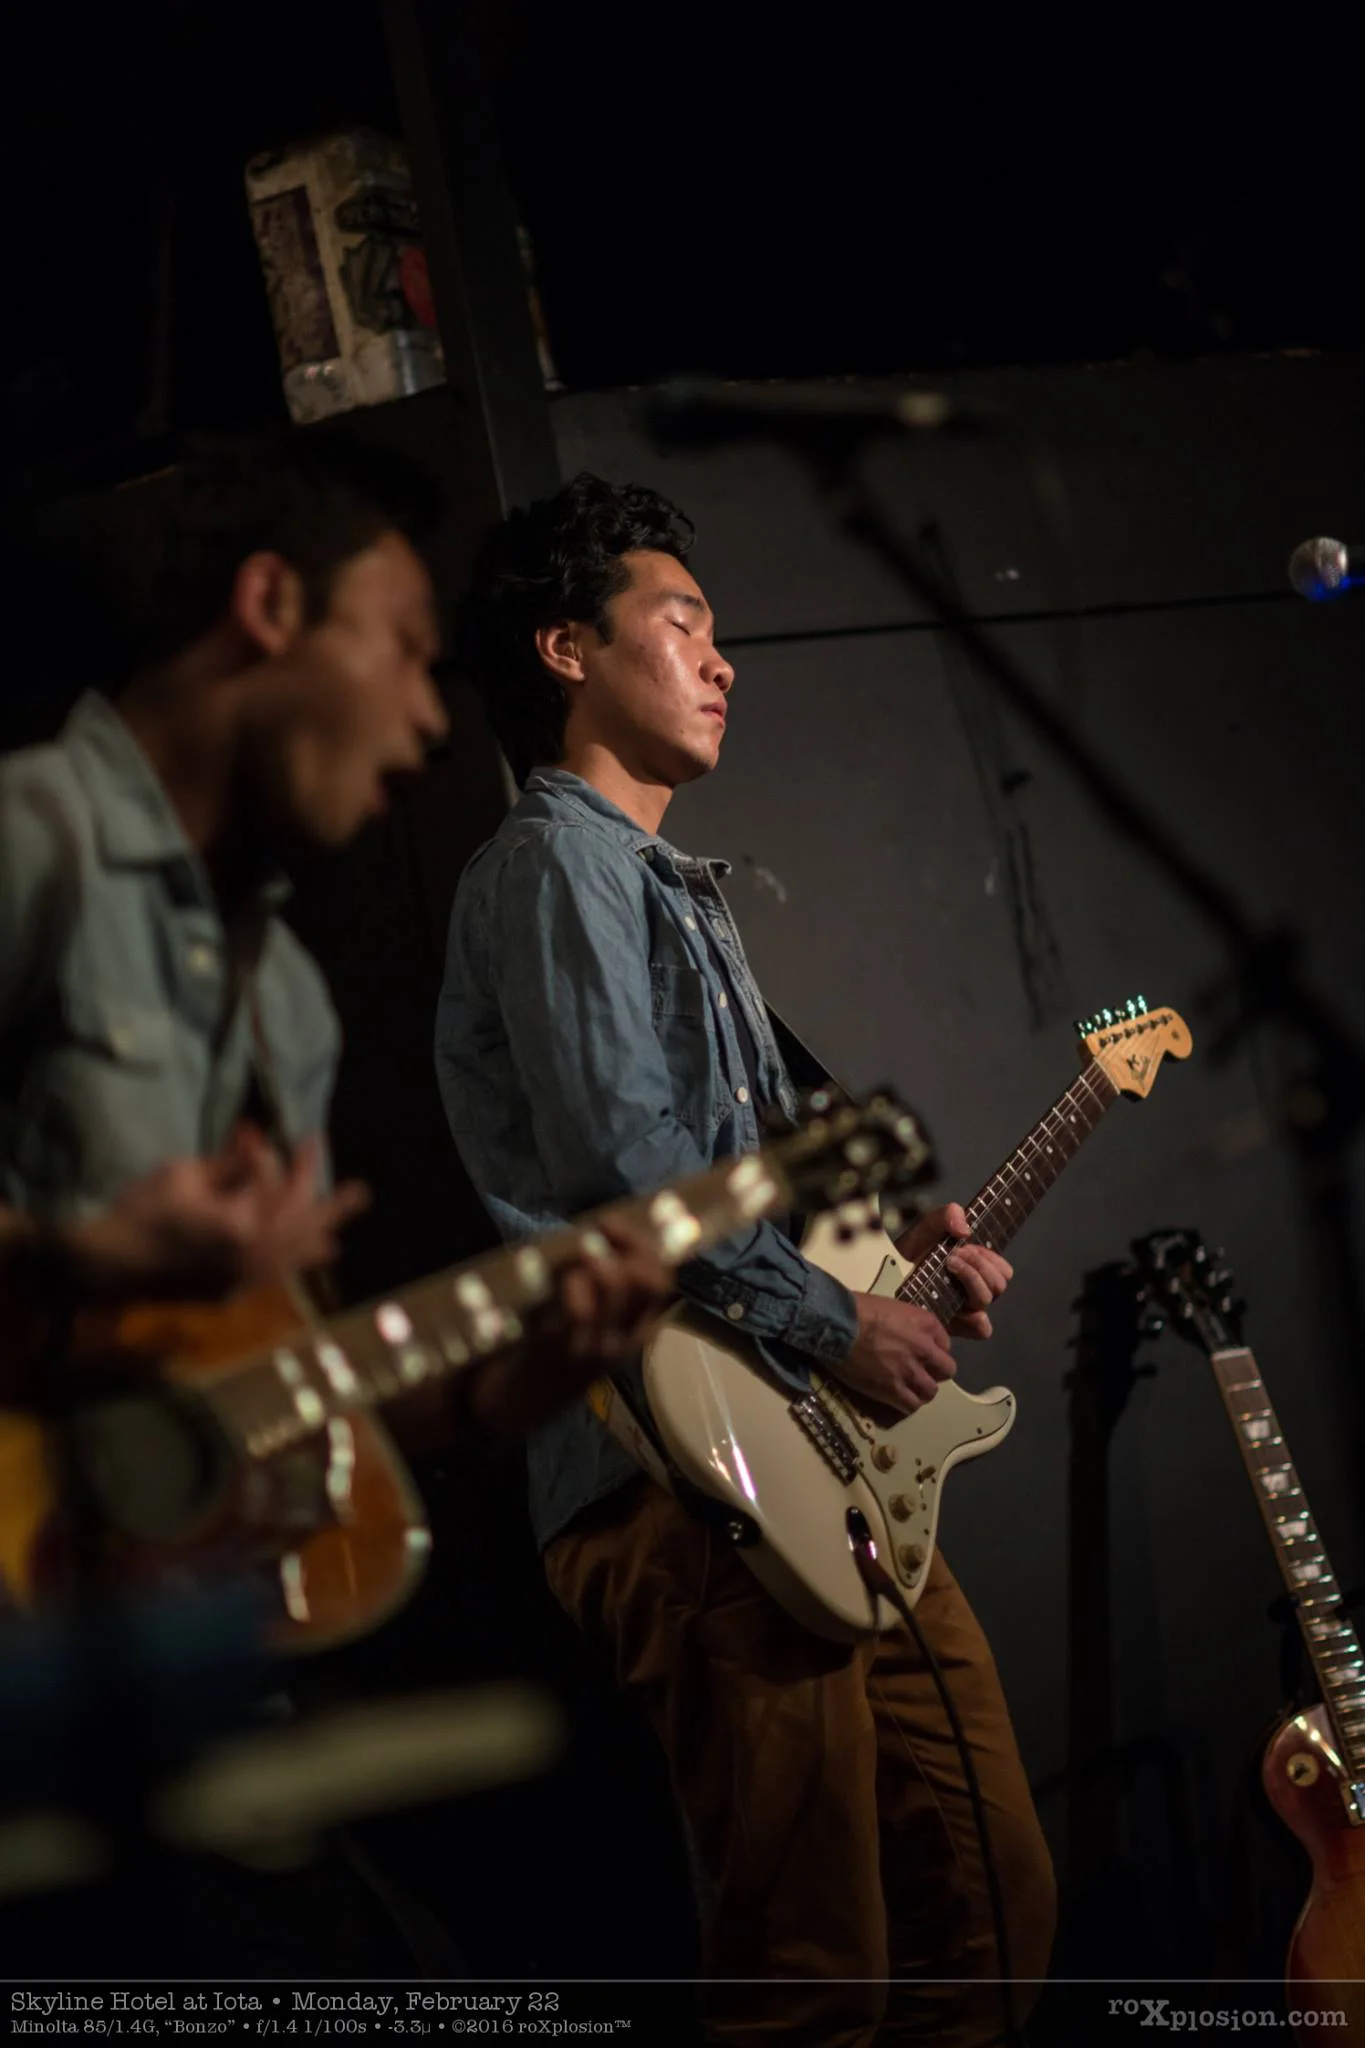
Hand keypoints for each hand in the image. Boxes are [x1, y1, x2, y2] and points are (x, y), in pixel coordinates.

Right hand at [64, 1128, 368, 1300]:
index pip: (270, 1183)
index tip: (266, 1134)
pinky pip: (280, 1272)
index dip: (269, 1156)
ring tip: (352, 1208)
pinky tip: (325, 1249)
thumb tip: (261, 1142)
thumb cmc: (140, 1210)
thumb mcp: (183, 1174)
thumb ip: (230, 1163)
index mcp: (241, 1225)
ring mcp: (245, 1278)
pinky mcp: (234, 1292)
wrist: (106, 1264)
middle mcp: (253, 1256)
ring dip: (324, 1228)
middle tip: (361, 1187)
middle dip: (329, 1201)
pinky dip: (302, 1258)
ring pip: (297, 1252)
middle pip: (302, 1224)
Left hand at [464, 1219, 673, 1435]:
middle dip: (617, 1247)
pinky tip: (549, 1280)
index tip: (609, 1225)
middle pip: (642, 1279)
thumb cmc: (544, 1352)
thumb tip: (598, 1234)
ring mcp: (593, 1349)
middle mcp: (621, 1341)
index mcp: (633, 1331)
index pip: (660, 1280)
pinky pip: (576, 1308)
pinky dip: (566, 1283)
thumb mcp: (581, 1322)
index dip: (640, 1245)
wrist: (509, 1408)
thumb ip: (594, 1285)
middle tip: (586, 1242)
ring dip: (588, 1260)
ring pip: (611, 1285)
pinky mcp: (558, 1353)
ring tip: (565, 1267)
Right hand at [839, 1289, 957, 1413]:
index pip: (946, 1343)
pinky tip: (899, 1397)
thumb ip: (910, 1323)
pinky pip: (911, 1405)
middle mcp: (924, 1349)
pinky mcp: (892, 1390)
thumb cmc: (859, 1309)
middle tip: (921, 1370)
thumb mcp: (894, 1306)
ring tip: (910, 1387)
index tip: (923, 1351)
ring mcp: (909, 1372)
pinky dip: (908, 1404)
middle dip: (936, 1371)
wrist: (837, 1324)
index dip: (934, 1349)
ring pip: (930, 1391)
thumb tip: (910, 1334)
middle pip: (946, 1370)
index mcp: (925, 1324)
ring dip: (923, 1389)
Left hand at [897, 1201, 1012, 1339]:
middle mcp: (974, 1289)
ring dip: (973, 1280)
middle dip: (979, 1265)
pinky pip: (978, 1330)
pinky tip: (962, 1307)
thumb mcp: (931, 1224)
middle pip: (998, 1285)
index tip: (967, 1246)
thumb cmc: (916, 1245)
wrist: (888, 1263)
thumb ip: (948, 1215)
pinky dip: (976, 1321)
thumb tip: (964, 1230)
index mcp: (978, 1268)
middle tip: (954, 1255)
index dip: (991, 1259)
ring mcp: (963, 1307)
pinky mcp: (951, 1321)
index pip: (1003, 1271)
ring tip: (949, 1265)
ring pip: (986, 1301)